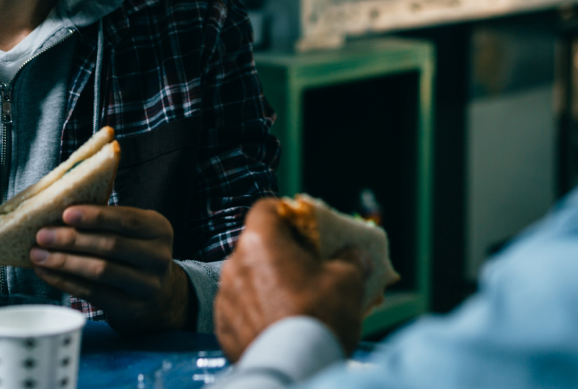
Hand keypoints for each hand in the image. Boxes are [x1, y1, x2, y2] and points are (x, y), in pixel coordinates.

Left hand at [30, 205, 191, 334]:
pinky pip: (93, 294)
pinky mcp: (131, 309)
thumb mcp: (133, 231)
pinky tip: (47, 272)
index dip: (96, 216)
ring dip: (64, 262)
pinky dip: (66, 282)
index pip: (126, 219)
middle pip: (110, 245)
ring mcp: (147, 286)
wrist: (159, 295)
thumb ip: (107, 221)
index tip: (66, 213)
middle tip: (42, 235)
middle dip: (72, 239)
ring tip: (38, 255)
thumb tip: (59, 215)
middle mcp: (158, 257)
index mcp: (159, 229)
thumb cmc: (134, 252)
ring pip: (100, 271)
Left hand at [214, 198, 369, 362]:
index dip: (286, 214)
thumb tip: (356, 253)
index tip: (304, 229)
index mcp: (261, 241)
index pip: (265, 208)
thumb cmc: (319, 317)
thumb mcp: (348, 281)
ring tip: (294, 302)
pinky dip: (256, 311)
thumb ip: (351, 258)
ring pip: (248, 277)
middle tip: (306, 270)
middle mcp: (234, 262)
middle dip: (280, 253)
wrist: (294, 369)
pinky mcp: (222, 324)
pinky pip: (240, 308)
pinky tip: (278, 324)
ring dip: (267, 283)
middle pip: (257, 245)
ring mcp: (225, 294)